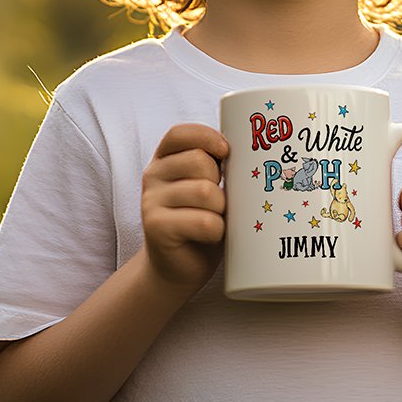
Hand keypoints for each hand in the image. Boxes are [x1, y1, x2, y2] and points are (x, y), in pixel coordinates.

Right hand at [141, 123, 228, 294]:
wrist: (178, 268)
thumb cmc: (201, 220)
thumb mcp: (207, 185)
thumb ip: (215, 164)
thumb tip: (251, 147)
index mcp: (165, 159)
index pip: (180, 134)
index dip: (206, 137)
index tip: (225, 152)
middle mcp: (153, 176)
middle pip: (199, 161)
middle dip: (220, 182)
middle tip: (217, 201)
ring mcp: (150, 201)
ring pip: (205, 191)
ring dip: (221, 209)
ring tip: (215, 218)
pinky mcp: (156, 227)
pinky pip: (203, 221)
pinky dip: (217, 230)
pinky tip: (211, 235)